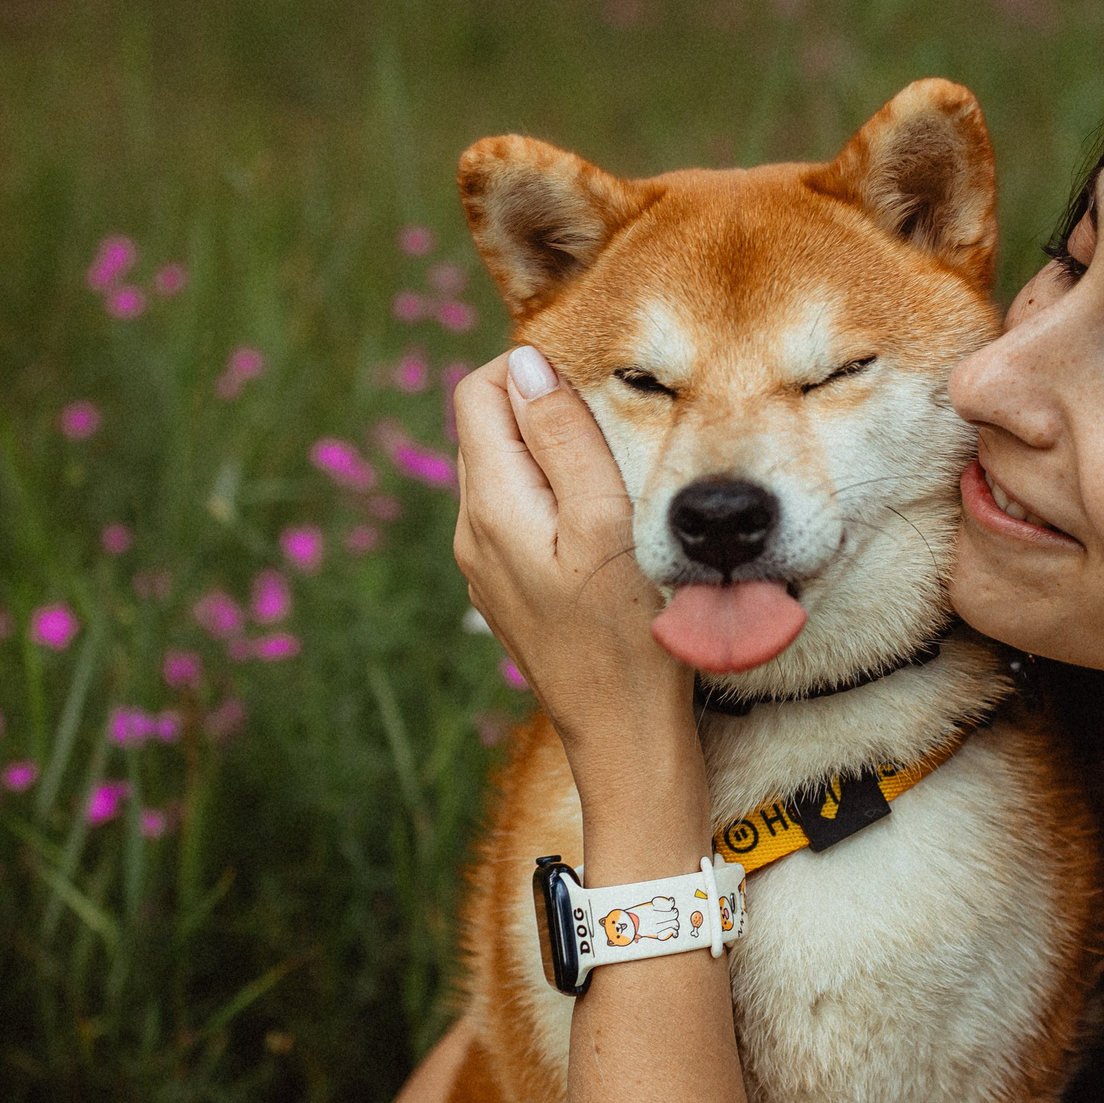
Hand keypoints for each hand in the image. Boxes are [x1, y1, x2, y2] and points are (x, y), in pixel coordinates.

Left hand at [452, 349, 697, 800]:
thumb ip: (564, 438)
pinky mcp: (507, 590)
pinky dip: (550, 496)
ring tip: (611, 471)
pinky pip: (516, 515)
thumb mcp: (608, 523)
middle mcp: (472, 531)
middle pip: (485, 427)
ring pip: (502, 471)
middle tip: (611, 422)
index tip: (593, 381)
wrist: (625, 738)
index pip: (479, 391)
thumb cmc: (631, 635)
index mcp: (491, 505)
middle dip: (538, 407)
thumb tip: (526, 365)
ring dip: (547, 453)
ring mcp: (484, 565)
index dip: (530, 369)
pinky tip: (600, 525)